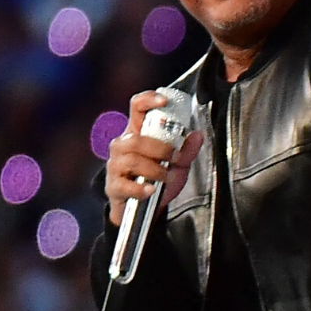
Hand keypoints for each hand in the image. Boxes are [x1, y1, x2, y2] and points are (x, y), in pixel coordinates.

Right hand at [104, 90, 204, 226]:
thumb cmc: (157, 179)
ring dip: (155, 169)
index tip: (164, 101)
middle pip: (136, 138)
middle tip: (176, 157)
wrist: (144, 210)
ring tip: (167, 176)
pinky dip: (140, 188)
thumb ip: (187, 150)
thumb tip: (197, 135)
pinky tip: (151, 190)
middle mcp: (123, 145)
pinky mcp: (113, 186)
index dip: (148, 100)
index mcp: (138, 132)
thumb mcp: (178, 164)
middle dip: (160, 148)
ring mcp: (115, 165)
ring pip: (132, 160)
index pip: (137, 107)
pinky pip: (125, 185)